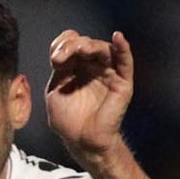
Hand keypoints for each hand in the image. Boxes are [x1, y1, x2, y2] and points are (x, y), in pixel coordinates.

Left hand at [45, 29, 134, 165]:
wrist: (83, 141)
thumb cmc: (68, 120)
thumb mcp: (55, 91)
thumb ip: (59, 72)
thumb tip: (60, 55)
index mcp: (74, 67)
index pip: (69, 44)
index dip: (61, 45)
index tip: (55, 60)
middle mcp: (92, 66)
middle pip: (84, 43)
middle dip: (71, 46)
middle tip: (60, 57)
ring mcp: (108, 72)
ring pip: (102, 49)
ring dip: (90, 45)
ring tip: (81, 49)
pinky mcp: (122, 81)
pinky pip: (125, 61)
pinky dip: (122, 47)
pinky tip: (117, 38)